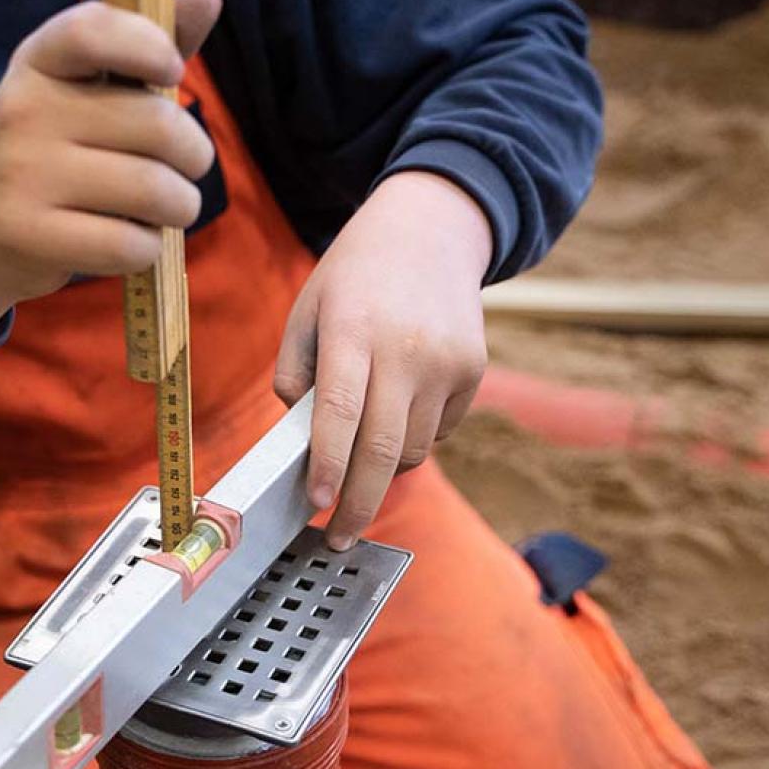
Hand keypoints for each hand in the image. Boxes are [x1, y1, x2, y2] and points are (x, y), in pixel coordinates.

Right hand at [0, 0, 223, 339]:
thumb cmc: (53, 152)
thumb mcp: (87, 93)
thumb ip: (147, 48)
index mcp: (40, 61)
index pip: (93, 31)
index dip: (148, 44)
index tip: (173, 70)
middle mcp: (25, 110)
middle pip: (157, 125)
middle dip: (195, 155)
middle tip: (186, 169)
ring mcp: (22, 174)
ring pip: (152, 190)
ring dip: (180, 206)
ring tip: (167, 207)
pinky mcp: (30, 234)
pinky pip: (129, 243)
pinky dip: (149, 248)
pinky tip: (135, 241)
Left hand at [273, 171, 491, 549]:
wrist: (431, 230)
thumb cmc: (354, 277)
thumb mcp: (308, 310)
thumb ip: (296, 375)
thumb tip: (301, 443)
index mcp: (353, 329)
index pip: (340, 412)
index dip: (328, 465)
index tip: (317, 503)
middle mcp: (406, 348)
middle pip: (382, 448)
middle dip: (358, 503)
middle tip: (339, 537)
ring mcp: (447, 362)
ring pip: (411, 449)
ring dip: (381, 467)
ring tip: (361, 452)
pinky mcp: (473, 371)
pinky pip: (437, 432)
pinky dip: (412, 438)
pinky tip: (399, 404)